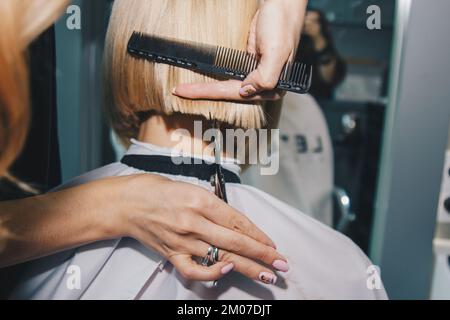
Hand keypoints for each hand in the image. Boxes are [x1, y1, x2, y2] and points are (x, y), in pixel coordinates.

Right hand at [112, 174, 288, 283]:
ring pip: (221, 257)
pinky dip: (211, 274)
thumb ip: (214, 204)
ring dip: (247, 268)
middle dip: (263, 255)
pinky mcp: (171, 253)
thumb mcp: (191, 187)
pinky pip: (194, 270)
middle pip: (236, 242)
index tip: (273, 245)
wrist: (126, 202)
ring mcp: (182, 240)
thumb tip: (237, 223)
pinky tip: (227, 273)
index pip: (238, 222)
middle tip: (282, 265)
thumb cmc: (158, 189)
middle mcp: (194, 221)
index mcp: (201, 200)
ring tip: (267, 276)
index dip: (259, 235)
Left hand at [172, 0, 306, 101]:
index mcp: (272, 87)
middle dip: (204, 93)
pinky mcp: (247, 64)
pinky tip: (201, 79)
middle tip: (178, 91)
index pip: (235, 93)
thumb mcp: (276, 51)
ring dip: (207, 88)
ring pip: (226, 86)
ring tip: (185, 89)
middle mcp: (263, 85)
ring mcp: (254, 75)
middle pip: (228, 93)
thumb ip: (265, 76)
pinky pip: (228, 74)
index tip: (184, 91)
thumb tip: (245, 91)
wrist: (282, 3)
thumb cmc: (281, 24)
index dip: (208, 92)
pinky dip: (214, 77)